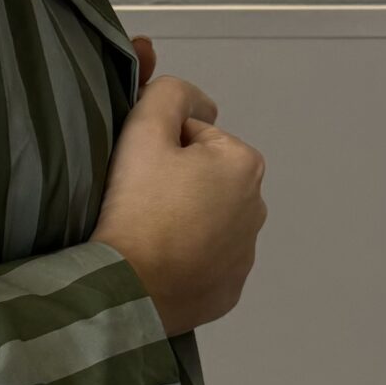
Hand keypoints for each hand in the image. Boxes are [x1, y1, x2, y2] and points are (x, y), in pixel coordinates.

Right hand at [91, 35, 266, 336]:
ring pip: (209, 221)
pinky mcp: (230, 292)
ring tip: (148, 234)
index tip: (139, 172)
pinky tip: (160, 263)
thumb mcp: (144, 129)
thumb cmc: (137, 205)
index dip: (161, 147)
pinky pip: (206, 263)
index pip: (195, 137)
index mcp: (244, 163)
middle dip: (179, 184)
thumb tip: (195, 99)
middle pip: (206, 180)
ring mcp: (245, 255)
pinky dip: (187, 259)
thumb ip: (169, 92)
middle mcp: (257, 208)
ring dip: (185, 220)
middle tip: (139, 203)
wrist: (128, 288)